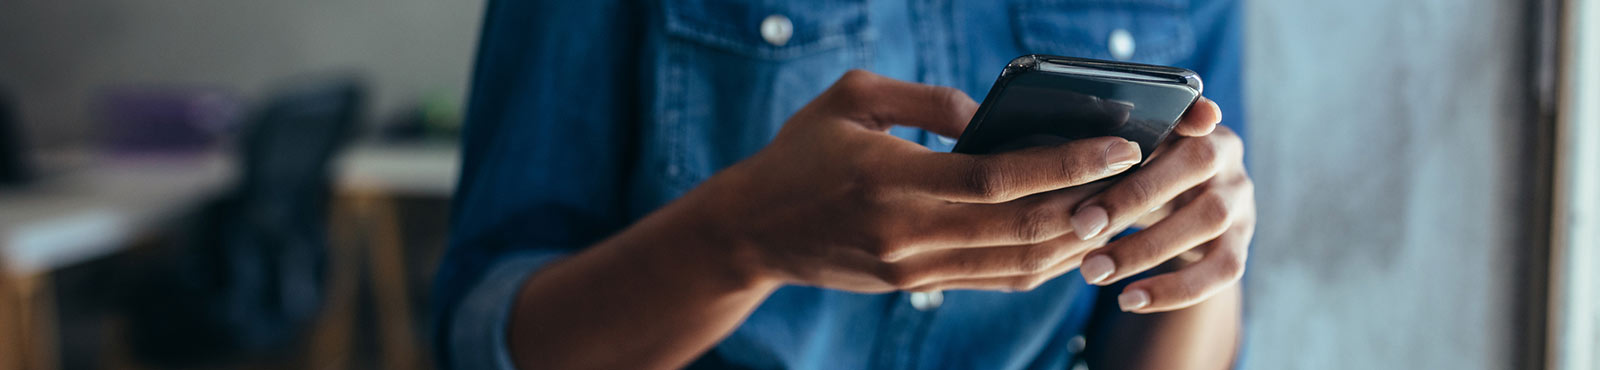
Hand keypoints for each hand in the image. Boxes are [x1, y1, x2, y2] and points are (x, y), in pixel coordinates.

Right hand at [669, 70, 1143, 292]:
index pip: (998, 179)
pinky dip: (1043, 262)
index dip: (1066, 164)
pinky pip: (994, 279)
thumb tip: (991, 117)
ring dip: (1077, 240)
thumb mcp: (851, 100)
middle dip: (1091, 204)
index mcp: (890, 179)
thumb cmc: (799, 153)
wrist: (750, 232)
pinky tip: (1074, 238)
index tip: (1119, 145)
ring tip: (1120, 208)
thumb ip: (928, 101)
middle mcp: (906, 232)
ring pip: (1017, 263)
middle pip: (1021, 227)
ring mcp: (913, 268)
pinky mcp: (914, 286)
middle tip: (1141, 179)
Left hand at [1068, 97, 1255, 312]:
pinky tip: (1128, 300)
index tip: (1147, 132)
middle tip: (1081, 225)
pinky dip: (1174, 290)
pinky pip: (1221, 270)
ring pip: (1207, 220)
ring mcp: (1241, 200)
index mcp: (1194, 122)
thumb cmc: (1136, 175)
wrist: (1181, 214)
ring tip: (1092, 270)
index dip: (1183, 114)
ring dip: (1145, 249)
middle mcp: (1226, 155)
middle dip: (1133, 196)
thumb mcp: (1124, 156)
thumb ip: (1102, 146)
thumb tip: (1048, 149)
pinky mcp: (1242, 244)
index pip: (1192, 109)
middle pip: (1195, 164)